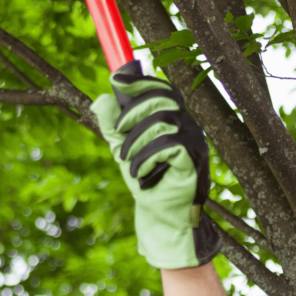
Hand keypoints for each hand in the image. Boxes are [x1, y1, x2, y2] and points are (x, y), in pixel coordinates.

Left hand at [90, 61, 221, 268]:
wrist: (160, 215)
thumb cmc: (145, 180)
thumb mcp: (122, 149)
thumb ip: (112, 126)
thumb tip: (101, 99)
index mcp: (173, 119)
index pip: (162, 89)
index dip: (140, 81)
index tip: (116, 80)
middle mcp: (188, 126)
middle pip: (162, 99)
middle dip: (132, 113)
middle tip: (118, 134)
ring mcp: (195, 142)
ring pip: (162, 121)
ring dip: (136, 141)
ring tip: (127, 161)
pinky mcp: (194, 161)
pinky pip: (169, 145)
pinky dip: (147, 157)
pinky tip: (140, 173)